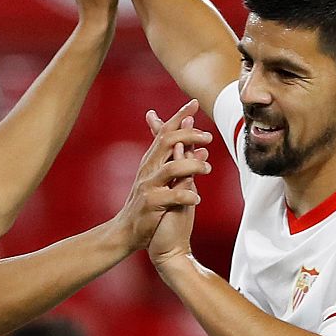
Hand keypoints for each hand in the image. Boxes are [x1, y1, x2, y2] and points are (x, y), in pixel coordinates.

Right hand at [112, 99, 211, 250]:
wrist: (128, 232)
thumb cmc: (149, 206)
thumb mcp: (162, 180)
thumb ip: (178, 161)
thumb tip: (199, 145)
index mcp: (151, 162)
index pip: (165, 133)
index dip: (179, 117)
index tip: (194, 103)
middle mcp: (148, 170)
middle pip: (167, 143)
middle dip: (189, 134)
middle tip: (208, 136)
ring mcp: (148, 187)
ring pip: (171, 168)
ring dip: (192, 166)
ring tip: (207, 169)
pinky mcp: (150, 205)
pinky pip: (172, 197)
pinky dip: (186, 196)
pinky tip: (197, 198)